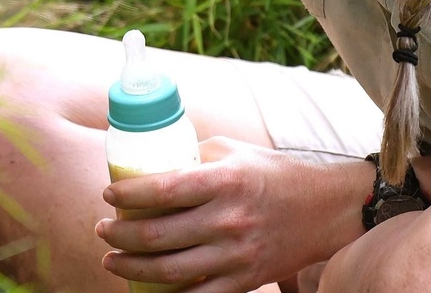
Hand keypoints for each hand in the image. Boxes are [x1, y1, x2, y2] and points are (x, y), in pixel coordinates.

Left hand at [95, 138, 368, 292]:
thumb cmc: (274, 174)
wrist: (328, 209)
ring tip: (112, 259)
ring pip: (171, 270)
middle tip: (102, 229)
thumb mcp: (233, 152)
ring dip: (132, 267)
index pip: (163, 189)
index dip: (128, 194)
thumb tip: (149, 158)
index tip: (107, 193)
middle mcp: (230, 219)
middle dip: (119, 235)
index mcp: (224, 181)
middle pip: (159, 235)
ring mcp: (238, 254)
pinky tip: (148, 288)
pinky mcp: (247, 279)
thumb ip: (193, 156)